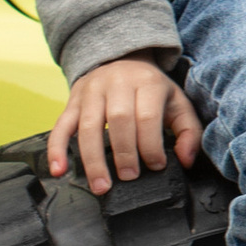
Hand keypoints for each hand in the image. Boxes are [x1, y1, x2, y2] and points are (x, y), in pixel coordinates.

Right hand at [48, 57, 204, 196]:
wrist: (122, 59)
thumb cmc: (151, 89)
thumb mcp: (178, 103)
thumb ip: (188, 132)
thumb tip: (186, 160)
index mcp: (147, 83)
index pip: (147, 117)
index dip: (151, 145)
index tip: (156, 165)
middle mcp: (117, 83)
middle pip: (118, 120)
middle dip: (124, 153)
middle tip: (129, 177)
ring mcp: (91, 91)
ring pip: (88, 126)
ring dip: (93, 159)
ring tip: (101, 185)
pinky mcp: (73, 101)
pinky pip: (61, 125)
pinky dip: (57, 149)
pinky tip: (59, 170)